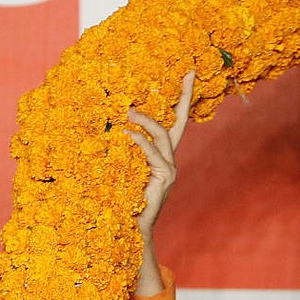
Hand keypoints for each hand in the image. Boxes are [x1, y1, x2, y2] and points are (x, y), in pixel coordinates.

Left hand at [129, 70, 194, 295]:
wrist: (131, 225)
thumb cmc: (124, 197)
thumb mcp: (125, 167)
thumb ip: (125, 147)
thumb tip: (110, 120)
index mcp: (164, 155)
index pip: (177, 121)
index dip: (184, 98)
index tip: (189, 73)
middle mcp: (171, 160)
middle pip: (177, 123)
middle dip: (181, 98)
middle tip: (181, 76)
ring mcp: (169, 169)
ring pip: (163, 136)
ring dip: (145, 120)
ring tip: (127, 109)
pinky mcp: (163, 178)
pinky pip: (152, 153)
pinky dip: (138, 141)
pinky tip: (126, 133)